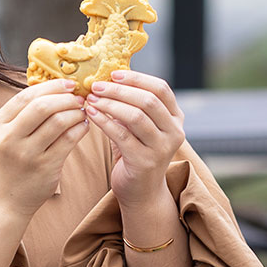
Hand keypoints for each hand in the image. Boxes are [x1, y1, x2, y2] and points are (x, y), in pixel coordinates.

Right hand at [0, 78, 89, 216]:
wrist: (5, 201)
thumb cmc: (9, 163)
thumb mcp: (5, 135)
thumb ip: (22, 114)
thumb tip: (55, 88)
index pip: (26, 96)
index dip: (51, 86)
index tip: (69, 84)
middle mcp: (9, 138)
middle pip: (43, 106)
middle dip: (66, 98)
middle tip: (79, 97)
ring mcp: (27, 154)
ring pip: (59, 121)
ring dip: (76, 112)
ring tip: (82, 112)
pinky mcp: (45, 167)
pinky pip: (69, 140)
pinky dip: (80, 128)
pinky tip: (84, 126)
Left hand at [84, 71, 184, 205]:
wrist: (141, 192)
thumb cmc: (136, 153)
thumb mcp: (139, 127)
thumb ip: (133, 105)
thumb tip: (109, 77)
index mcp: (175, 118)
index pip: (161, 89)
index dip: (137, 78)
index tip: (113, 73)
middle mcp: (174, 132)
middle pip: (148, 100)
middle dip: (119, 90)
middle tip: (96, 86)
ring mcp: (162, 148)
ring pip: (136, 116)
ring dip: (110, 104)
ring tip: (91, 99)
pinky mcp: (145, 162)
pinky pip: (122, 135)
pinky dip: (104, 122)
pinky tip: (91, 114)